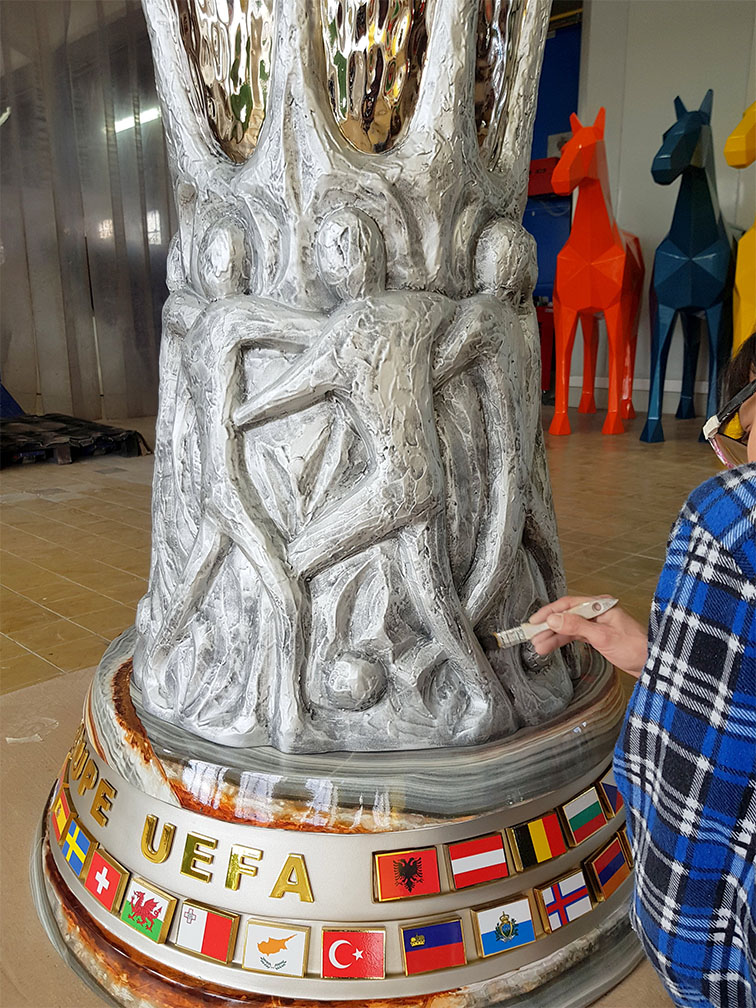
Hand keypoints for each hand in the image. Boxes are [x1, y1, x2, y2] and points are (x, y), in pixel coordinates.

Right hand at [528, 595, 647, 677]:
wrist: (651, 663)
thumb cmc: (634, 647)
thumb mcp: (603, 636)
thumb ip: (577, 626)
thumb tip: (553, 619)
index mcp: (600, 605)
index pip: (568, 604)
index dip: (549, 612)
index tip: (534, 621)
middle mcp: (596, 612)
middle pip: (565, 616)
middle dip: (548, 627)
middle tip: (532, 637)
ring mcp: (596, 624)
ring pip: (568, 627)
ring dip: (553, 636)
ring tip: (538, 647)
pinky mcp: (596, 636)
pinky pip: (574, 635)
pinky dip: (562, 641)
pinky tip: (550, 646)